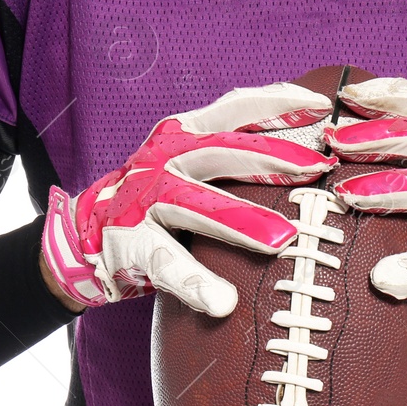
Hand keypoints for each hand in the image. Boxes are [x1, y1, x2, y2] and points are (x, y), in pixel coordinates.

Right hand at [42, 83, 336, 316]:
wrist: (85, 234)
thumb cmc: (157, 198)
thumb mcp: (192, 164)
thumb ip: (237, 155)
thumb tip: (312, 149)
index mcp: (184, 134)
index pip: (235, 108)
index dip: (277, 103)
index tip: (322, 106)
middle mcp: (164, 159)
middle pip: (224, 151)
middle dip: (274, 157)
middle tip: (319, 166)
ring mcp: (144, 199)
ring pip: (197, 206)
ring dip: (242, 221)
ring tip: (283, 240)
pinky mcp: (129, 242)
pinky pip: (166, 263)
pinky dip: (195, 283)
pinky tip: (222, 302)